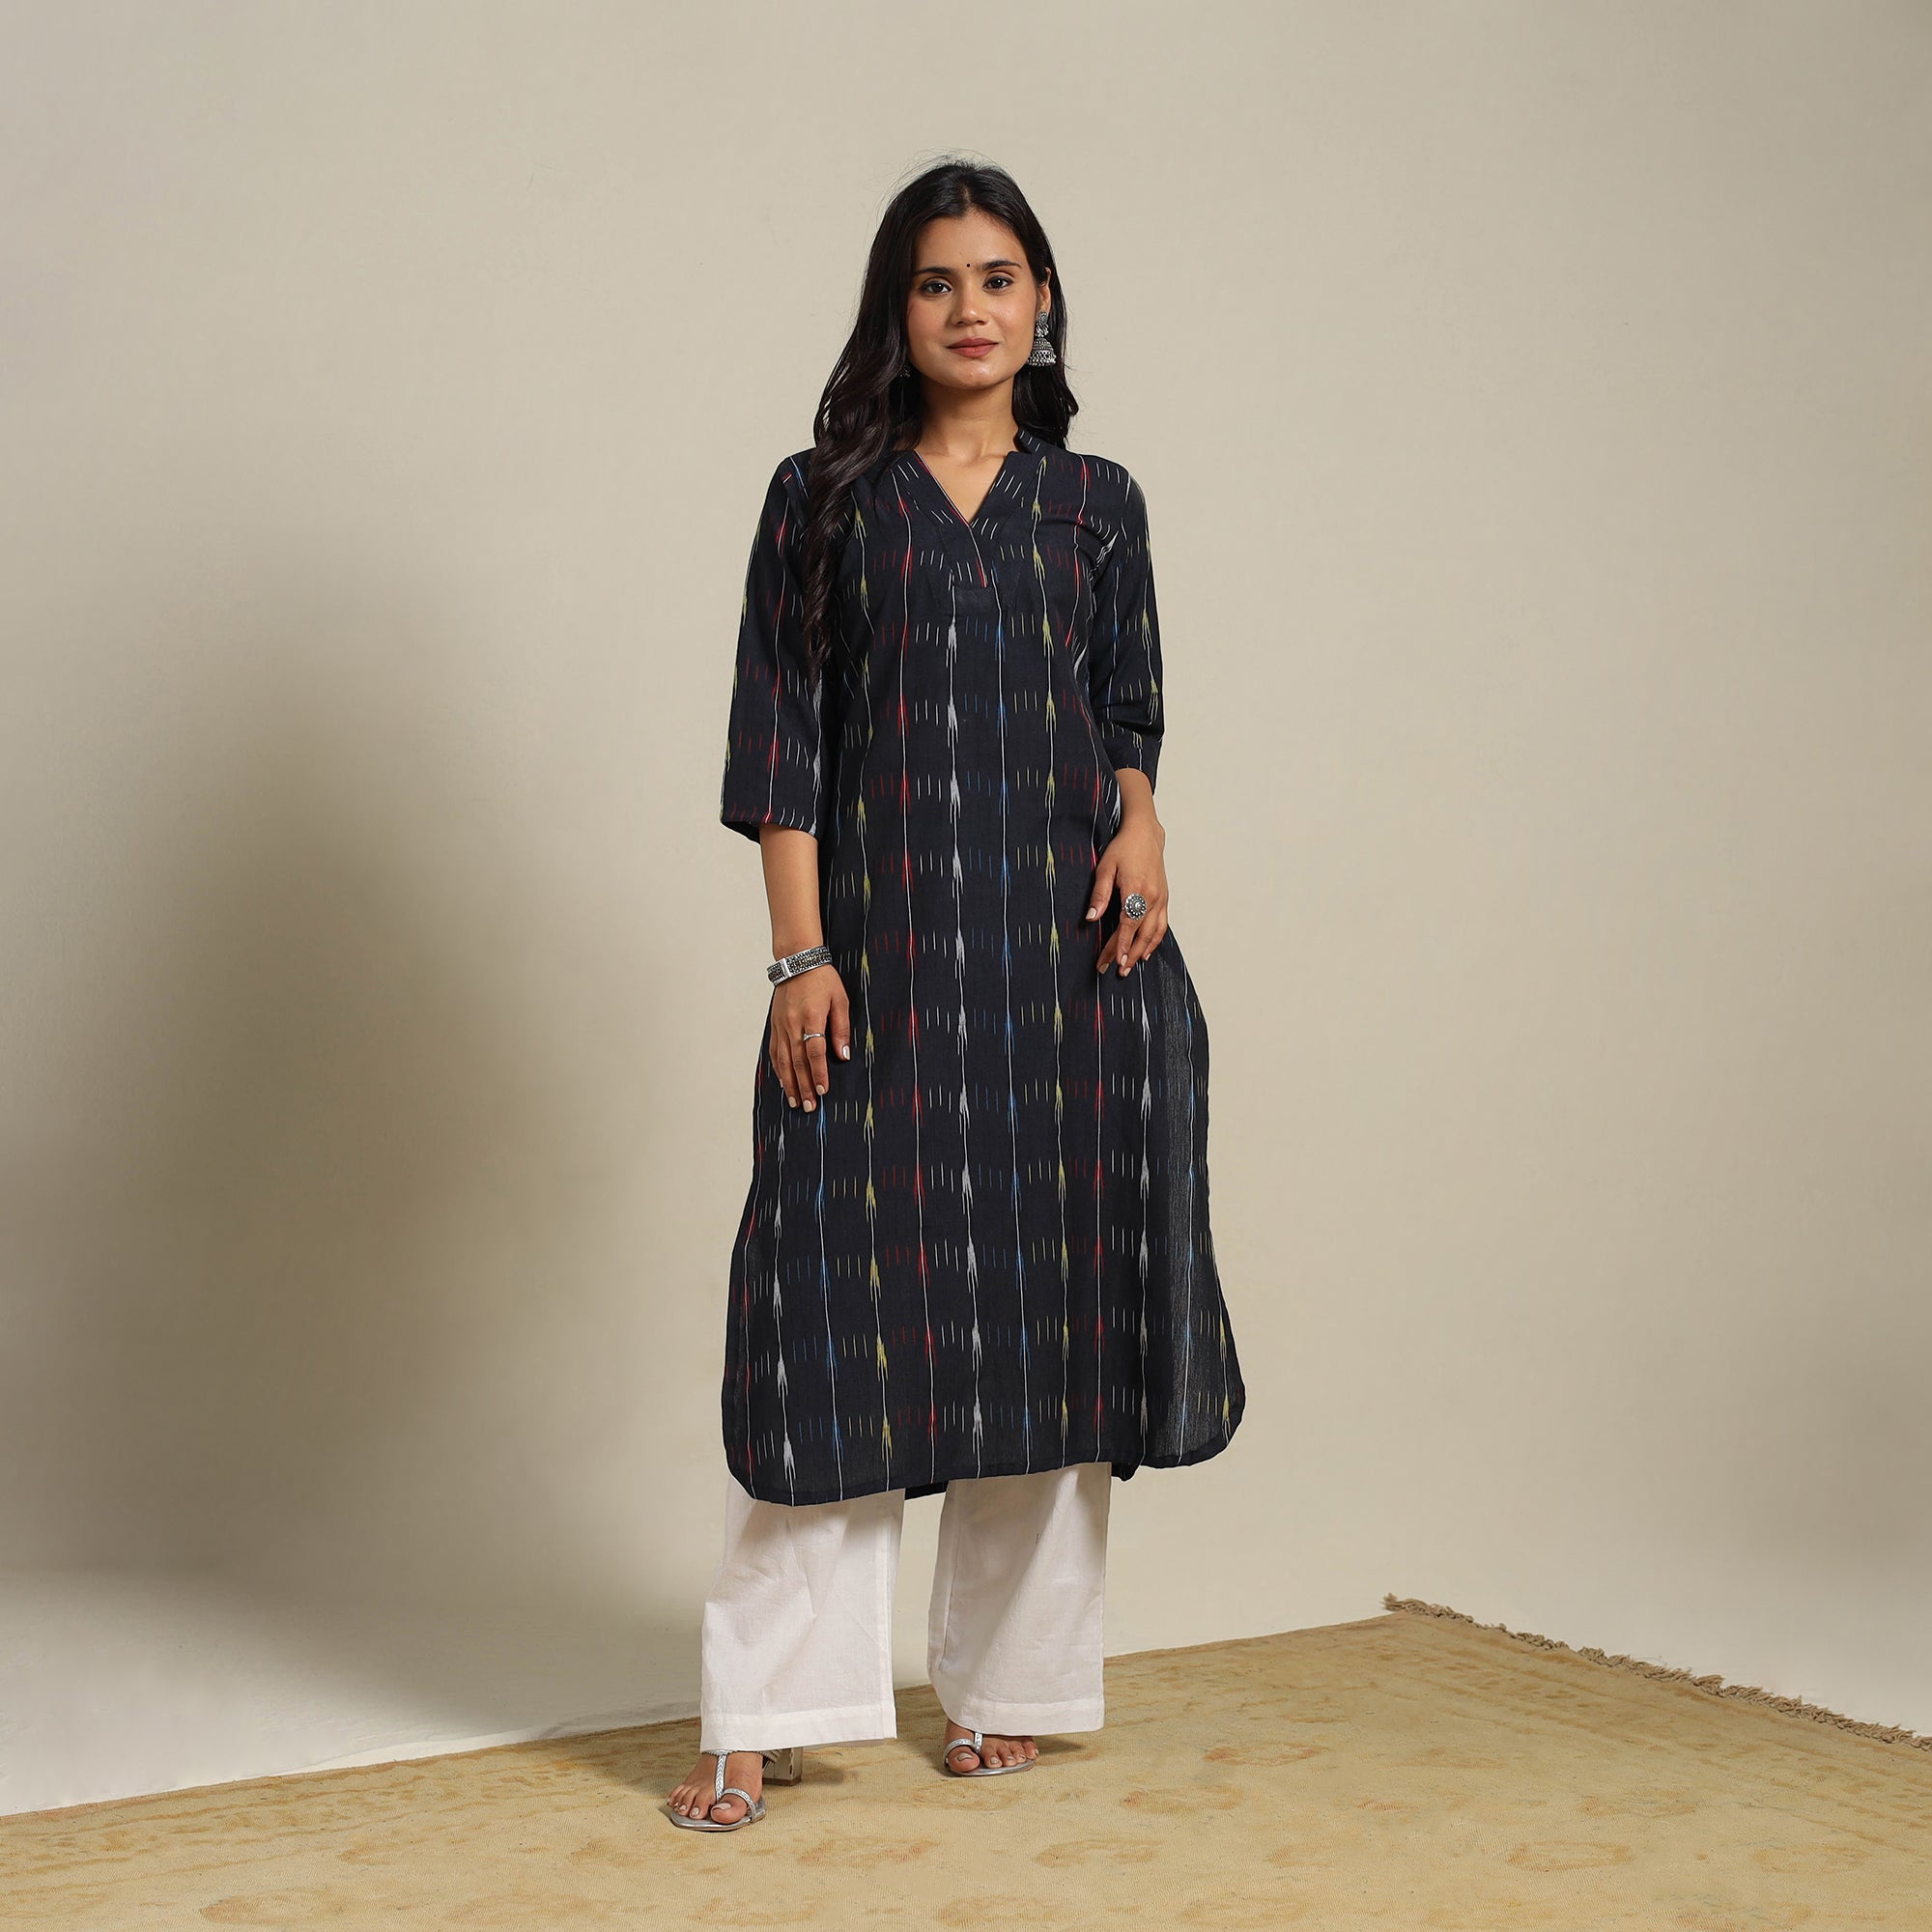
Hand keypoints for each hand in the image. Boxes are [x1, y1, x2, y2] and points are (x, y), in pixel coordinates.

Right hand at [770, 964, 849, 1109]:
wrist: (797, 961)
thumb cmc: (822, 979)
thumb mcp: (840, 999)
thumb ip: (841, 1028)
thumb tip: (843, 1055)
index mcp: (811, 1017)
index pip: (814, 1051)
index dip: (818, 1073)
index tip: (823, 1090)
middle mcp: (793, 1024)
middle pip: (798, 1061)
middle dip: (804, 1086)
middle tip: (810, 1107)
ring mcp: (781, 1025)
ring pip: (783, 1060)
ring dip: (790, 1083)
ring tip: (795, 1102)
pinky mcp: (775, 1025)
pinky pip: (775, 1051)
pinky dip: (779, 1069)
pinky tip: (784, 1082)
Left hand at [1086, 811, 1168, 975]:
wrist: (1145, 834)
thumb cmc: (1124, 849)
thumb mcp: (1105, 867)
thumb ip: (1100, 894)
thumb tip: (1092, 918)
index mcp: (1137, 890)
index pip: (1127, 925)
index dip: (1119, 945)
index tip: (1110, 961)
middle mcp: (1153, 897)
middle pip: (1140, 934)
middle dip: (1127, 954)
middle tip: (1114, 971)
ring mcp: (1161, 899)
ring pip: (1153, 933)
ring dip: (1141, 952)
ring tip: (1128, 968)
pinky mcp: (1164, 899)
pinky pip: (1162, 926)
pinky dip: (1154, 942)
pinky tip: (1145, 953)